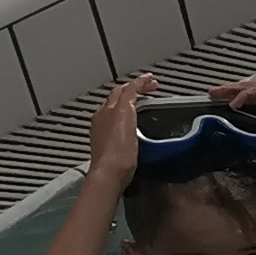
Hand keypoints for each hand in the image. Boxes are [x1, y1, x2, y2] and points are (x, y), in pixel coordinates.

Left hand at [86, 72, 158, 187]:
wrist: (109, 174)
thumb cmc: (119, 151)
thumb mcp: (126, 118)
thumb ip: (129, 99)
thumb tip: (132, 88)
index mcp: (109, 109)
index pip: (126, 89)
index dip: (140, 82)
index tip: (153, 80)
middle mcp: (103, 116)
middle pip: (118, 96)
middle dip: (134, 90)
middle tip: (151, 89)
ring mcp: (102, 129)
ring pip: (116, 108)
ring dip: (130, 102)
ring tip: (144, 103)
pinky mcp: (106, 142)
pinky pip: (116, 121)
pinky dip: (126, 115)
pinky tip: (133, 123)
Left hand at [210, 75, 255, 165]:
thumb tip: (245, 140)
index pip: (255, 96)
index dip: (236, 96)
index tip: (220, 100)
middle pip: (252, 88)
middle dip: (230, 89)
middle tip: (212, 93)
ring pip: (255, 86)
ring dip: (234, 89)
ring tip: (218, 93)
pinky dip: (248, 95)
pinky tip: (236, 103)